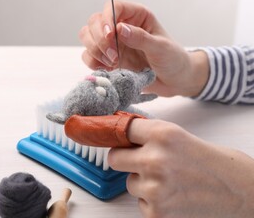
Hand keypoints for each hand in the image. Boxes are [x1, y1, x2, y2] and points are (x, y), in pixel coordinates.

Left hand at [65, 113, 253, 216]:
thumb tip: (121, 133)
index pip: (121, 129)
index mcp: (163, 135)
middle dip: (125, 159)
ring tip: (169, 182)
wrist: (239, 191)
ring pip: (129, 181)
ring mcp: (154, 188)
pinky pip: (139, 201)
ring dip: (142, 181)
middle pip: (114, 157)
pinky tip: (173, 196)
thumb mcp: (180, 136)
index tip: (99, 132)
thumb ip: (150, 135)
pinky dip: (151, 200)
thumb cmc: (211, 162)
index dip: (114, 132)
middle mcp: (155, 159)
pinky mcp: (155, 211)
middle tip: (143, 161)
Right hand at [79, 0, 208, 96]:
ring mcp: (112, 43)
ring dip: (95, 50)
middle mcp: (121, 27)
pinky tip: (109, 69)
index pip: (113, 7)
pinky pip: (89, 57)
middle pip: (94, 22)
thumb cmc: (173, 60)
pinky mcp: (107, 59)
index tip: (110, 36)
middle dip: (99, 39)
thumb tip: (119, 29)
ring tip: (113, 62)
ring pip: (87, 37)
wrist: (174, 81)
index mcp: (136, 16)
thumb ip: (141, 38)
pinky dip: (93, 62)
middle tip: (114, 56)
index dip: (107, 19)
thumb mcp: (161, 48)